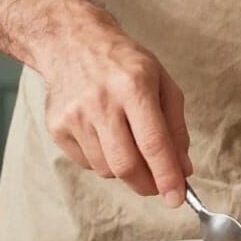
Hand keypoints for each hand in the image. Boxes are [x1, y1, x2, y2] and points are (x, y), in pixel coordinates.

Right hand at [38, 16, 192, 207]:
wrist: (72, 42)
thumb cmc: (124, 62)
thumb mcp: (161, 81)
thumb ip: (175, 126)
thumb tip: (183, 169)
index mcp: (134, 86)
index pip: (153, 143)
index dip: (167, 176)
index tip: (177, 198)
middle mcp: (102, 102)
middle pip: (127, 165)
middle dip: (147, 184)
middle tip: (158, 185)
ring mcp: (75, 116)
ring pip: (106, 169)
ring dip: (125, 169)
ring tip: (127, 142)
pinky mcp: (57, 127)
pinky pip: (86, 163)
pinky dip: (102, 160)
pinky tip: (104, 135)